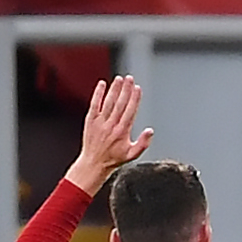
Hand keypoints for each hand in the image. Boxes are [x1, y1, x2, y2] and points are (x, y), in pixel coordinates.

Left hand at [66, 76, 153, 192]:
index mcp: (122, 132)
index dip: (134, 98)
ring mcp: (100, 122)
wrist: (94, 163)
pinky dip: (98, 94)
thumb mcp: (132, 155)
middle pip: (120, 103)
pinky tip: (102, 84)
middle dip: (126, 90)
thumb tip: (151, 131)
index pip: (130, 111)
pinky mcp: (90, 120)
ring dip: (114, 89)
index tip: (138, 88)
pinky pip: (94, 104)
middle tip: (130, 78)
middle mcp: (111, 125)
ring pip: (108, 102)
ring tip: (119, 79)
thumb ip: (143, 143)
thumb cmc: (113, 159)